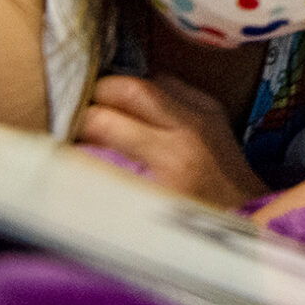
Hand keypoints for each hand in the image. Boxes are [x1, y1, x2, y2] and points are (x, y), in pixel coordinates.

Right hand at [81, 73, 267, 209]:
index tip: (55, 131)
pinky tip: (133, 107)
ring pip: (149, 79)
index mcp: (169, 157)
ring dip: (121, 89)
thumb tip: (66, 157)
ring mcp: (205, 113)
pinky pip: (172, 83)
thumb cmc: (191, 224)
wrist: (248, 219)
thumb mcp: (144, 211)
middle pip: (128, 88)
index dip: (72, 124)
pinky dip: (148, 91)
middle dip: (93, 93)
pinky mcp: (213, 108)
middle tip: (72, 109)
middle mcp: (189, 128)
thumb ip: (108, 179)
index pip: (103, 121)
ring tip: (98, 106)